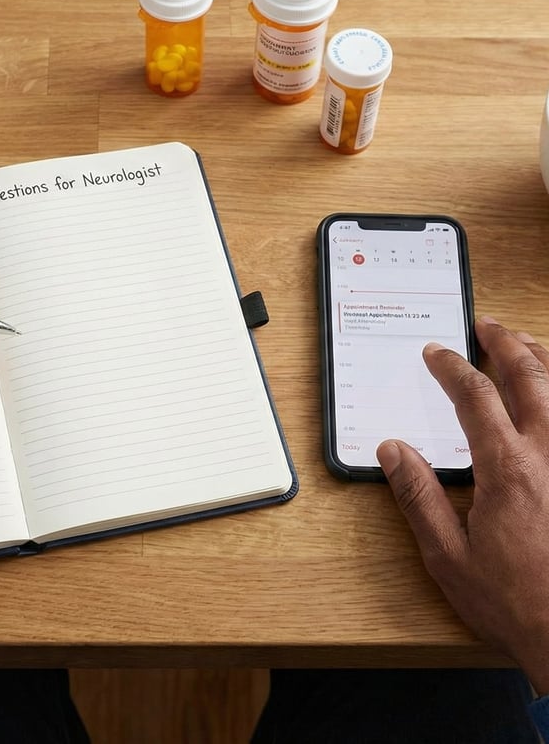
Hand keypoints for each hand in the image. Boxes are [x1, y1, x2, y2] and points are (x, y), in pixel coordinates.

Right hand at [377, 317, 548, 695]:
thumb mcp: (448, 555)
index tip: (436, 353)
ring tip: (526, 342)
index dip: (452, 367)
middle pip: (530, 377)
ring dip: (543, 358)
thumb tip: (393, 450)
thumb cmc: (515, 601)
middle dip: (505, 343)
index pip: (476, 397)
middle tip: (487, 325)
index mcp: (509, 469)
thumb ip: (418, 496)